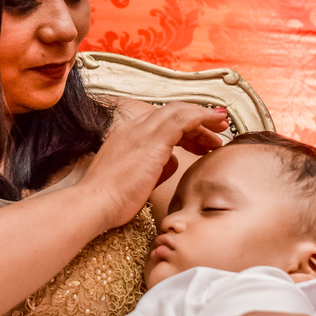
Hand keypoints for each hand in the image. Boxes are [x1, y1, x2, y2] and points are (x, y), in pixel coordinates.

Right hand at [82, 103, 228, 228]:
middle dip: (196, 119)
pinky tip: (216, 124)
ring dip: (203, 117)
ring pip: (179, 111)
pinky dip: (202, 117)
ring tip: (221, 128)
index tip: (199, 138)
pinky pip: (184, 118)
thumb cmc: (111, 201)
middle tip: (216, 130)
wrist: (94, 203)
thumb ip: (155, 167)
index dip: (183, 127)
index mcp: (126, 136)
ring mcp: (141, 131)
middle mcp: (133, 128)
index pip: (159, 122)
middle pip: (171, 113)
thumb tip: (172, 161)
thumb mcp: (137, 180)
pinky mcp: (153, 139)